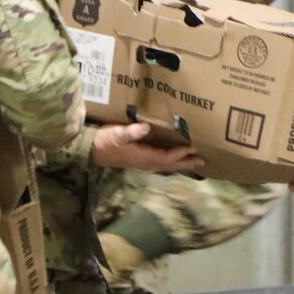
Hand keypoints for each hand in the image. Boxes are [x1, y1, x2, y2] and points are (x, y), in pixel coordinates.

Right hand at [90, 122, 206, 173]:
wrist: (90, 150)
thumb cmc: (104, 141)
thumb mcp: (116, 134)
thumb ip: (131, 132)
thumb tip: (146, 128)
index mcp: (143, 156)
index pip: (167, 157)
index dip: (181, 154)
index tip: (194, 148)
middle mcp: (145, 162)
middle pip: (170, 165)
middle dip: (186, 162)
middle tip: (202, 160)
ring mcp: (142, 162)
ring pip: (166, 165)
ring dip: (180, 163)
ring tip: (193, 161)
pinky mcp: (138, 160)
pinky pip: (160, 162)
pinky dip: (170, 161)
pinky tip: (173, 158)